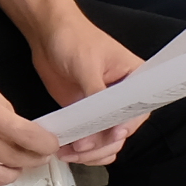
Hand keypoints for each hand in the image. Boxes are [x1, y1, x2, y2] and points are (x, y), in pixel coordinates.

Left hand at [26, 15, 148, 169]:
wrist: (47, 34)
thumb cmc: (73, 37)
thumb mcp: (87, 64)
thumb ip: (96, 93)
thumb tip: (102, 120)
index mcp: (134, 78)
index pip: (139, 110)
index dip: (127, 126)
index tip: (113, 134)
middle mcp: (122, 96)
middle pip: (123, 132)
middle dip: (103, 143)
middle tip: (83, 145)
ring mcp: (103, 107)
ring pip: (107, 142)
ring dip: (91, 152)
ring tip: (71, 151)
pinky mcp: (86, 114)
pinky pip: (90, 139)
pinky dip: (82, 149)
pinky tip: (68, 150)